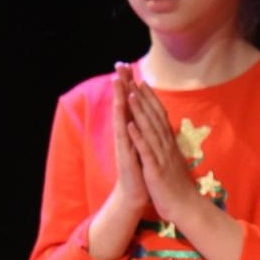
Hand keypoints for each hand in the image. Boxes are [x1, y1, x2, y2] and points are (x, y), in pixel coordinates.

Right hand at [84, 63, 148, 259]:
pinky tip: (124, 118)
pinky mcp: (126, 158)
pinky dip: (125, 129)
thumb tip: (143, 111)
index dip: (128, 84)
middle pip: (122, 105)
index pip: (130, 102)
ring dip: (119, 101)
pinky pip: (125, 142)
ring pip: (121, 119)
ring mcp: (124, 145)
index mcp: (132, 129)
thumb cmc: (141, 168)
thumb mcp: (143, 143)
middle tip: (118, 65)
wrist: (136, 194)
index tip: (127, 65)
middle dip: (121, 85)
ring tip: (117, 83)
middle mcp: (125, 134)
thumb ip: (141, 127)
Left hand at [122, 69, 207, 225]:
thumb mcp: (173, 161)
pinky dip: (138, 137)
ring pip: (149, 130)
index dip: (151, 99)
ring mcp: (161, 157)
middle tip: (132, 78)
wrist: (186, 208)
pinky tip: (130, 125)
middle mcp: (166, 147)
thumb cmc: (178, 186)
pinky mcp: (155, 170)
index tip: (142, 82)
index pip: (160, 117)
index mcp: (169, 144)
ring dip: (140, 112)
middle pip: (154, 118)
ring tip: (129, 94)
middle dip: (142, 98)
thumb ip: (169, 146)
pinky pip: (146, 151)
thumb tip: (167, 134)